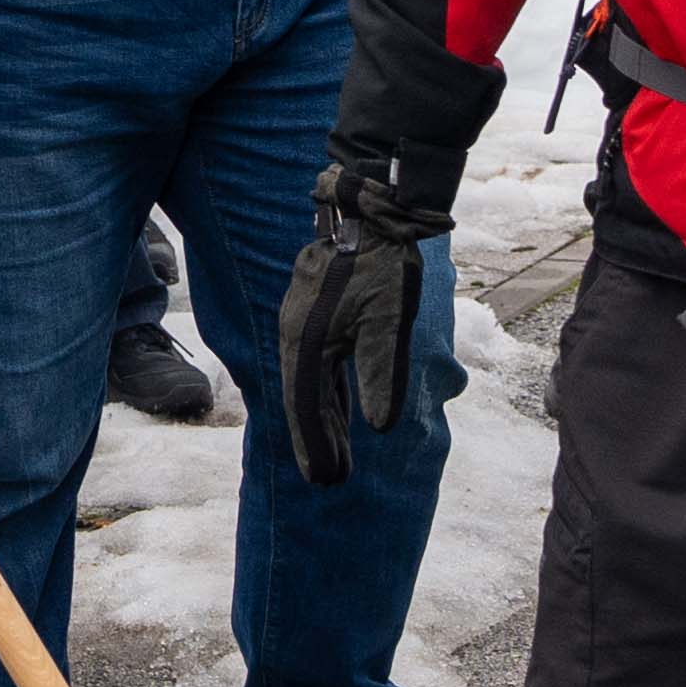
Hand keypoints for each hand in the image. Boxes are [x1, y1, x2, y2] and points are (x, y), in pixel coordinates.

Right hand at [275, 152, 452, 488]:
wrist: (370, 206)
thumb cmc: (382, 260)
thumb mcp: (388, 318)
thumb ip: (382, 371)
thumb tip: (380, 427)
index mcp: (308, 340)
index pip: (307, 406)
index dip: (316, 446)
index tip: (325, 480)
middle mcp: (297, 335)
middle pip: (305, 399)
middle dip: (318, 441)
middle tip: (332, 480)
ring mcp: (304, 323)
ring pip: (311, 383)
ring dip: (323, 420)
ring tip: (338, 456)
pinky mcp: (317, 313)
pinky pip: (318, 363)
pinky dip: (327, 391)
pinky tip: (338, 407)